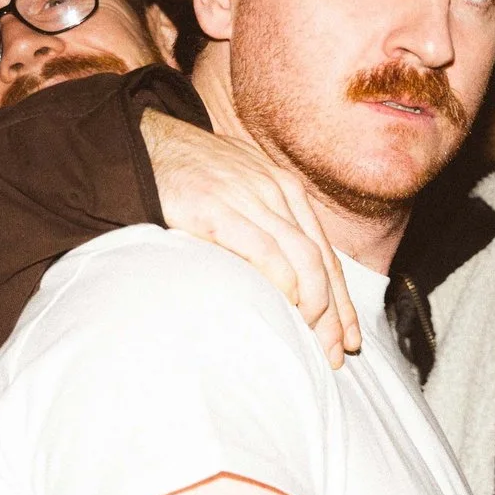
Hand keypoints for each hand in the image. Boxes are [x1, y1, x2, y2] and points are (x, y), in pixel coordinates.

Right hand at [140, 110, 360, 363]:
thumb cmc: (191, 173)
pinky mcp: (217, 207)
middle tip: (335, 353)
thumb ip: (265, 225)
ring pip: (301, 257)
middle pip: (319, 261)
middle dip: (334, 313)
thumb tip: (284, 279)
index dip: (342, 301)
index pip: (325, 254)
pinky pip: (262, 247)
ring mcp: (248, 197)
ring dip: (314, 306)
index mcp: (286, 191)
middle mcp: (276, 191)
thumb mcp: (241, 191)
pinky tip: (288, 304)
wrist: (144, 141)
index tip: (349, 338)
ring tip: (315, 341)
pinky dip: (281, 279)